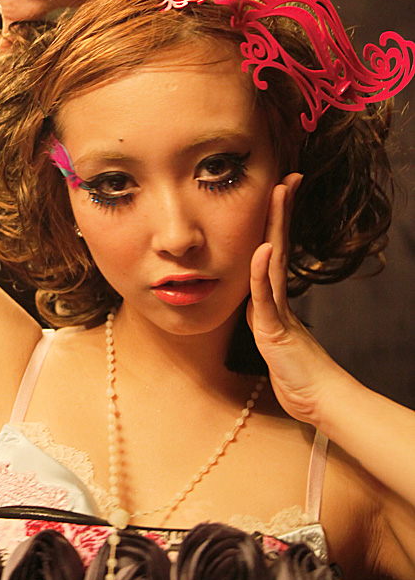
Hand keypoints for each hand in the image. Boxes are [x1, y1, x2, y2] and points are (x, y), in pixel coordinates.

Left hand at [246, 174, 340, 425]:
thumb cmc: (297, 374)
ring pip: (272, 261)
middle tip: (287, 178)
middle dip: (280, 211)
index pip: (273, 251)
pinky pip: (264, 297)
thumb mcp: (275, 341)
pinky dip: (260, 271)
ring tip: (278, 194)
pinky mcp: (274, 329)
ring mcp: (278, 311)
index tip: (281, 191)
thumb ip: (267, 320)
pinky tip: (261, 247)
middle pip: (276, 245)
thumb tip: (261, 305)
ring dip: (273, 226)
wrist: (319, 401)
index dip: (275, 222)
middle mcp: (278, 299)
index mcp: (275, 299)